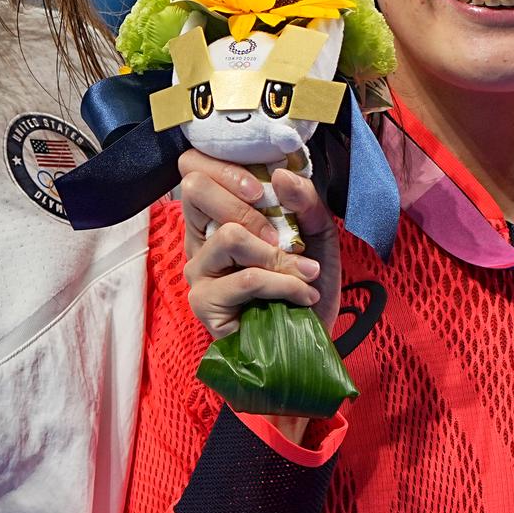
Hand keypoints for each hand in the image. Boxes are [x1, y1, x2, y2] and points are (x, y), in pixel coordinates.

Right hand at [180, 151, 339, 444]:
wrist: (310, 345)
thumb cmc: (309, 287)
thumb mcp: (319, 236)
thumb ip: (305, 201)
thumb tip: (280, 175)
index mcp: (221, 213)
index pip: (195, 166)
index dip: (227, 166)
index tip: (265, 190)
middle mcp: (200, 236)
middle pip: (194, 187)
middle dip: (253, 208)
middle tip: (284, 238)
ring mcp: (197, 270)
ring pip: (228, 235)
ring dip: (278, 256)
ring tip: (302, 274)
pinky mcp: (205, 302)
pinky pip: (246, 278)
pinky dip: (284, 284)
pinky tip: (302, 295)